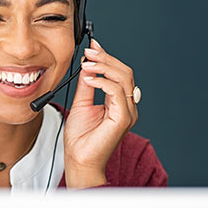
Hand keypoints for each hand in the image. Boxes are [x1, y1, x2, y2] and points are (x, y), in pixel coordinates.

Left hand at [63, 39, 137, 187]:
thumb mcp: (80, 103)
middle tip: (89, 52)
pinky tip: (89, 79)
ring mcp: (127, 112)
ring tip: (87, 64)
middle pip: (124, 72)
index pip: (118, 73)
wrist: (79, 160)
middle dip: (106, 58)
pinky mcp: (123, 118)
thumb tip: (87, 66)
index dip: (106, 57)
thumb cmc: (81, 138)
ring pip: (124, 78)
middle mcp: (127, 106)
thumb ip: (86, 85)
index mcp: (119, 102)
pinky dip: (103, 82)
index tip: (92, 47)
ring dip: (104, 67)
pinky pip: (118, 92)